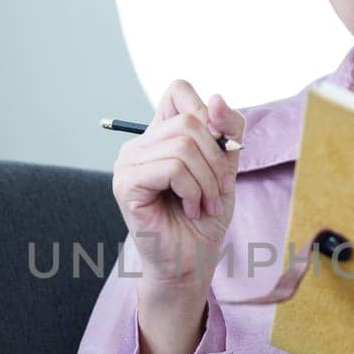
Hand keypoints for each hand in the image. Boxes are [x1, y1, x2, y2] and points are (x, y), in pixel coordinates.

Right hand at [111, 82, 244, 289]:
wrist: (191, 262)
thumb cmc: (204, 218)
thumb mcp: (226, 168)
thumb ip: (225, 131)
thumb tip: (215, 98)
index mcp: (160, 135)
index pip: (178, 90)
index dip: (206, 111)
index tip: (221, 148)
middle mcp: (139, 145)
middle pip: (188, 121)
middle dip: (216, 159)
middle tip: (218, 191)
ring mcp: (127, 164)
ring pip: (182, 146)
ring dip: (207, 181)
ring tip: (205, 204)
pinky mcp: (126, 185)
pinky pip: (171, 168)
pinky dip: (192, 190)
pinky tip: (190, 209)